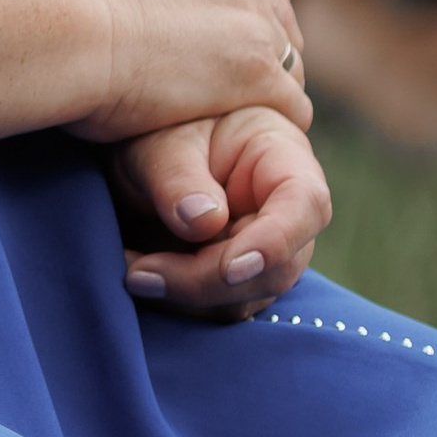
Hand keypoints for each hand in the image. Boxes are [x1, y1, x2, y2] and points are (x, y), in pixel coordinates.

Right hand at [46, 0, 307, 144]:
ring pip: (291, 62)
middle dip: (264, 50)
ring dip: (273, 89)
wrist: (62, 24)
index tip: (225, 43)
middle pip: (281, 15)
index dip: (244, 13)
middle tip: (239, 87)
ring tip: (246, 120)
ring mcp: (252, 22)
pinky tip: (252, 140)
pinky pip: (294, 105)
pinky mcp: (255, 74)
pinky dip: (278, 123)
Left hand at [106, 103, 330, 316]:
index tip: (228, 270)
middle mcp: (285, 211)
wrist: (136, 145)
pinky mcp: (239, 278)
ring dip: (188, 298)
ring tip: (131, 272)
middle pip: (278, 267)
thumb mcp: (158, 142)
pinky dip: (179, 303)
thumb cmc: (156, 129)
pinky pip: (221, 307)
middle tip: (141, 274)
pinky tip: (138, 278)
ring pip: (248, 298)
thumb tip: (204, 223)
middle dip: (208, 281)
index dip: (274, 243)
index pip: (305, 204)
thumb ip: (179, 177)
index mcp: (282, 158)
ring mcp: (266, 249)